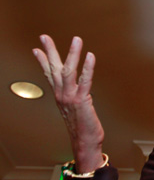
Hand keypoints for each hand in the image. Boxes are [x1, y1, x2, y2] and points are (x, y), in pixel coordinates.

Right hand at [33, 35, 104, 172]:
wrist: (85, 143)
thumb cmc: (83, 127)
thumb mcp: (75, 109)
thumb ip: (75, 96)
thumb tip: (79, 89)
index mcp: (60, 96)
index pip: (49, 74)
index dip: (43, 61)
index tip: (36, 48)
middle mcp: (62, 95)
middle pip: (54, 69)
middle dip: (50, 51)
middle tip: (44, 36)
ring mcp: (70, 97)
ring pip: (69, 71)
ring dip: (72, 54)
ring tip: (76, 39)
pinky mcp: (81, 100)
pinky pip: (85, 81)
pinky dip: (88, 68)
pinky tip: (90, 56)